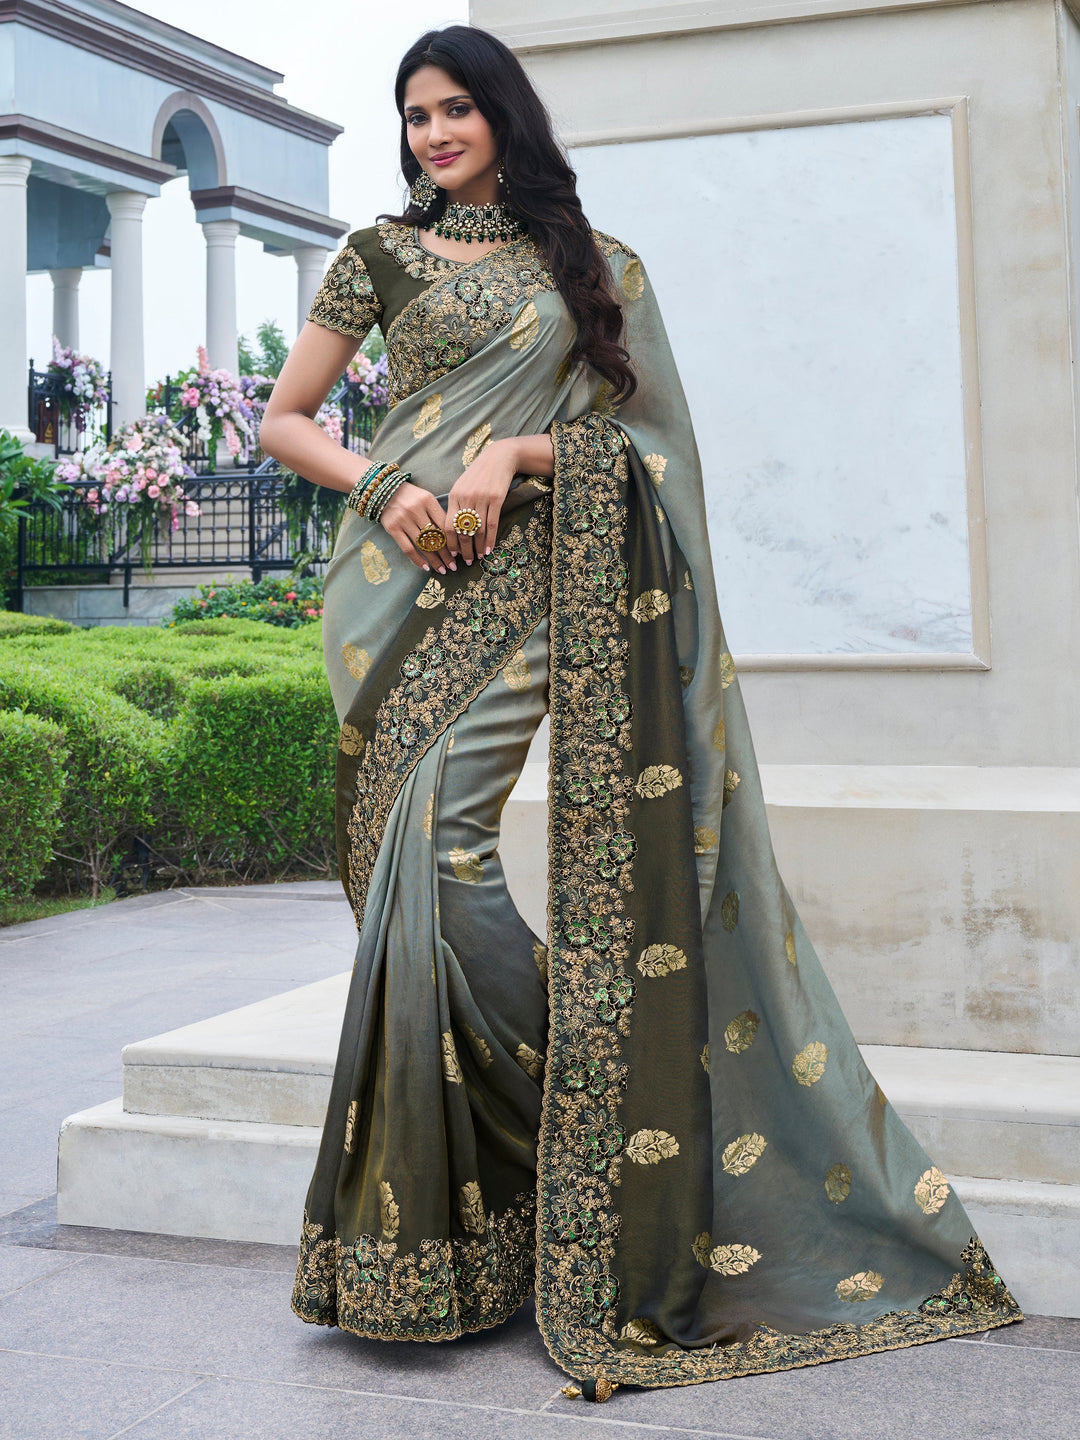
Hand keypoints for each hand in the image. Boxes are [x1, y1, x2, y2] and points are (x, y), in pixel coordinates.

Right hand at [379, 481, 457, 573]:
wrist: (384, 490)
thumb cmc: (411, 496)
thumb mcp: (427, 498)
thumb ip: (438, 514)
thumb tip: (453, 538)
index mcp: (428, 501)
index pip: (444, 525)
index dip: (453, 541)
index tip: (459, 553)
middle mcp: (416, 510)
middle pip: (435, 537)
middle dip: (446, 555)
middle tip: (454, 566)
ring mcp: (403, 520)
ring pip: (423, 545)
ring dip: (434, 560)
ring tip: (442, 570)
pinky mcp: (393, 528)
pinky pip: (408, 548)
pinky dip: (417, 560)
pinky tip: (426, 567)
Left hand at [444, 438, 519, 565]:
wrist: (498, 458)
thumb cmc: (479, 474)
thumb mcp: (462, 486)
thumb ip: (456, 504)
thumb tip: (453, 527)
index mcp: (454, 496)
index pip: (448, 525)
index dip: (450, 542)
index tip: (453, 554)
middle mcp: (466, 498)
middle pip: (462, 531)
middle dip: (464, 550)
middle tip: (466, 562)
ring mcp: (481, 499)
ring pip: (477, 530)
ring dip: (478, 547)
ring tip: (478, 558)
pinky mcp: (496, 499)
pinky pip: (492, 524)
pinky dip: (490, 539)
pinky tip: (489, 549)